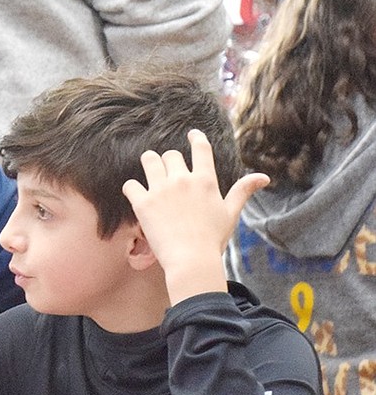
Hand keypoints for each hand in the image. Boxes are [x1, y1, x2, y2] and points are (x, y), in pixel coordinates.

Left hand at [121, 129, 268, 303]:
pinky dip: (131, 188)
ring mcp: (161, 190)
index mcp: (205, 180)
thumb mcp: (230, 214)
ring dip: (149, 164)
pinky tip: (135, 194)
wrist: (191, 260)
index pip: (200, 149)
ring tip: (149, 173)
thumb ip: (242, 191)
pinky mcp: (143, 203)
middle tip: (167, 172)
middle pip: (170, 155)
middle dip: (168, 161)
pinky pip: (130, 184)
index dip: (196, 138)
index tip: (191, 134)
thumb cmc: (212, 240)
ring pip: (149, 160)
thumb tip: (264, 177)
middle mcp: (182, 180)